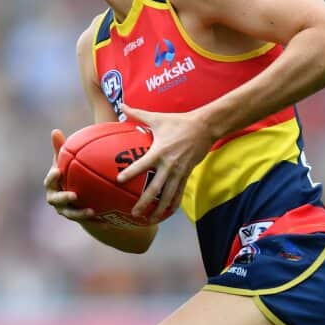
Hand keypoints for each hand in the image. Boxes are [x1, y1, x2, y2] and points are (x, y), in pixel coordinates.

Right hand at [43, 128, 95, 221]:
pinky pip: (88, 222)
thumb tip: (54, 130)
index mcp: (52, 185)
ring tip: (91, 211)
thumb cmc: (69, 173)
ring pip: (72, 214)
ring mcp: (67, 211)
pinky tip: (108, 223)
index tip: (58, 171)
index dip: (52, 177)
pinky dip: (97, 223)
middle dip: (64, 199)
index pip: (49, 181)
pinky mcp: (79, 220)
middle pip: (57, 200)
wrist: (76, 194)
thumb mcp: (65, 160)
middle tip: (74, 195)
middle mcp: (56, 199)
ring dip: (80, 213)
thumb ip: (60, 148)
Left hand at [117, 103, 216, 221]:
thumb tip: (121, 104)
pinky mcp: (186, 175)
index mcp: (159, 151)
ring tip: (148, 219)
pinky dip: (172, 205)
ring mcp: (179, 172)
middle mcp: (169, 165)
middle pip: (155, 188)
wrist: (205, 127)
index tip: (119, 181)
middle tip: (133, 212)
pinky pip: (178, 193)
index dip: (131, 173)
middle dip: (144, 202)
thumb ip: (137, 114)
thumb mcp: (157, 118)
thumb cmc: (178, 122)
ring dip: (158, 209)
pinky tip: (166, 214)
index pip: (142, 164)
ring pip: (168, 195)